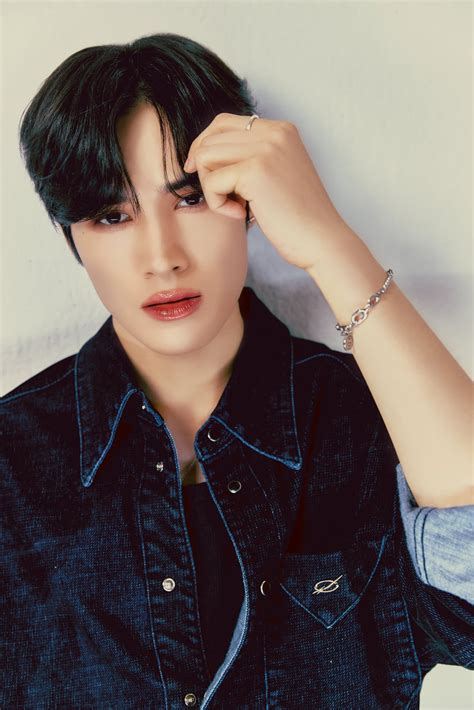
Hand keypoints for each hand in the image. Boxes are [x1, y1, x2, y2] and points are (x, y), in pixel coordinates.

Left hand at [184, 112, 348, 270]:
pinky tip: (240, 215)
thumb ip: (251, 158)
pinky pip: (212, 182)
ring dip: (211, 187)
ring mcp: (266, 148)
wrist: (321, 240)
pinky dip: (218, 203)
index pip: (223, 123)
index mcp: (281, 129)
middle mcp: (274, 131)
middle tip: (224, 198)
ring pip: (205, 157)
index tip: (202, 173)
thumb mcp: (276, 175)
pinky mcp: (255, 171)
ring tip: (235, 207)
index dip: (205, 147)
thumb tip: (202, 155)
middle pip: (211, 139)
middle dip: (207, 172)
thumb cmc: (297, 218)